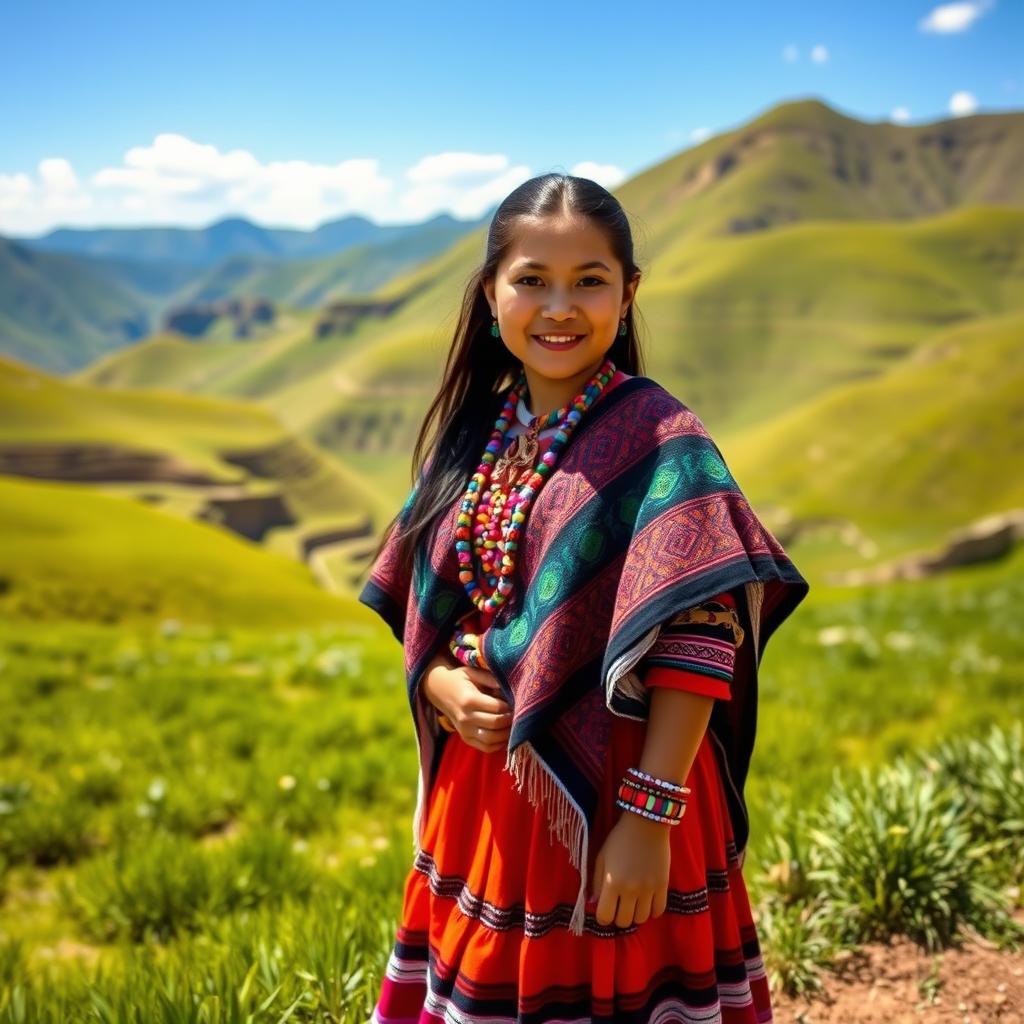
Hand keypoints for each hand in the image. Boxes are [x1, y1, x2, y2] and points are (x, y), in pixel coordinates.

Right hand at [422, 655, 512, 753]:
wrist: (439, 691)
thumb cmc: (460, 679)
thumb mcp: (473, 672)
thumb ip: (491, 678)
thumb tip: (509, 686)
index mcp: (469, 700)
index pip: (497, 708)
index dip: (511, 706)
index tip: (518, 702)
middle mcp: (465, 718)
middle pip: (496, 723)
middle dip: (511, 719)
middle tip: (519, 713)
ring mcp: (464, 730)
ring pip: (492, 739)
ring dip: (507, 734)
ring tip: (514, 724)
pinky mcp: (466, 738)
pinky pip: (486, 747)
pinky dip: (499, 744)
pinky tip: (505, 735)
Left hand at [590, 811, 670, 927]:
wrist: (646, 823)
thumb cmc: (619, 839)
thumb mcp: (601, 857)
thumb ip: (595, 882)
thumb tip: (594, 903)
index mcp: (612, 882)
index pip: (605, 917)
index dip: (602, 916)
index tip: (605, 908)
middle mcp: (631, 890)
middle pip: (624, 922)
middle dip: (618, 916)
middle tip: (619, 905)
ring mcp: (649, 889)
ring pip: (641, 919)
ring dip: (635, 914)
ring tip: (633, 902)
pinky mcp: (663, 885)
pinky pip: (659, 911)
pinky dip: (652, 910)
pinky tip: (647, 901)